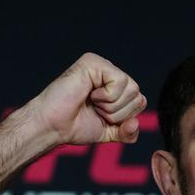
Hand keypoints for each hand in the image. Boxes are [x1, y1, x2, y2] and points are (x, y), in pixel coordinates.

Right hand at [29, 52, 147, 145]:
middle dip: (118, 113)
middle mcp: (110, 74)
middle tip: (95, 110)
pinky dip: (107, 96)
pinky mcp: (94, 62)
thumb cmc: (75, 126)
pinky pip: (120, 81)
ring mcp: (102, 66)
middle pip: (138, 95)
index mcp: (115, 87)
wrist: (54, 126)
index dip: (125, 117)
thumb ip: (128, 132)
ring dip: (111, 106)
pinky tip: (90, 95)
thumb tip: (135, 123)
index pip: (140, 101)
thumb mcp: (110, 132)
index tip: (102, 117)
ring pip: (132, 88)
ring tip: (92, 103)